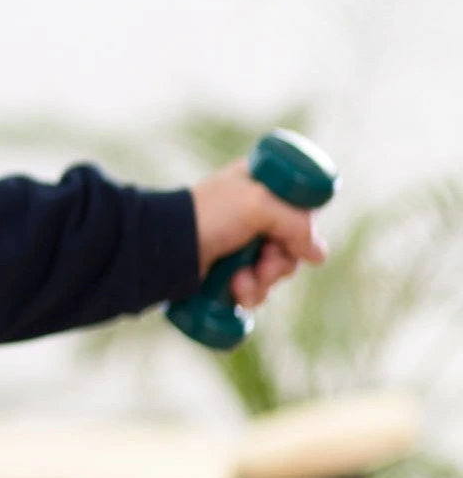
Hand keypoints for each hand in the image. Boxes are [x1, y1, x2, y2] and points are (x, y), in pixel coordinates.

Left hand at [191, 159, 329, 307]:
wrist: (160, 250)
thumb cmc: (206, 217)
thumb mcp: (258, 205)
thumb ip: (297, 224)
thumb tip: (318, 254)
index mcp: (258, 184)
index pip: (302, 206)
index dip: (303, 226)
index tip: (294, 236)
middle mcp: (251, 212)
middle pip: (293, 243)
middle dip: (281, 261)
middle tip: (264, 263)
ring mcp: (239, 242)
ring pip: (276, 269)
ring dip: (264, 281)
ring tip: (241, 281)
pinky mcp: (228, 270)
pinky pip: (256, 287)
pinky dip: (250, 293)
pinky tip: (235, 292)